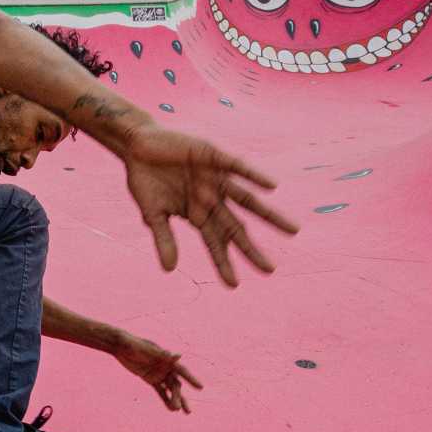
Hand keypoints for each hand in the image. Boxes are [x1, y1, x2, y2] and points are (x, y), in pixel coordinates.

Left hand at [111, 331, 201, 413]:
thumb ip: (161, 354)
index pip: (182, 370)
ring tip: (180, 411)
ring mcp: (159, 373)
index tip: (200, 387)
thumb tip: (178, 355)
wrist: (121, 346)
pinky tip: (171, 409)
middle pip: (175, 384)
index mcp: (167, 358)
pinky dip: (165, 399)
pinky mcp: (150, 379)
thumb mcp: (146, 349)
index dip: (191, 379)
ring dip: (175, 399)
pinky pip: (160, 391)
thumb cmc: (133, 344)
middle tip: (184, 409)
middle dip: (179, 396)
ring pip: (170, 389)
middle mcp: (166, 367)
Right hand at [123, 123, 298, 286]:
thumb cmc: (145, 180)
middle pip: (237, 229)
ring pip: (248, 201)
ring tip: (293, 231)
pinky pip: (239, 168)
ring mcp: (215, 180)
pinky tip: (271, 186)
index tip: (233, 285)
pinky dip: (254, 176)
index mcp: (197, 215)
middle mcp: (212, 200)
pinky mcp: (214, 157)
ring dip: (270, 215)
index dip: (223, 263)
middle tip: (270, 270)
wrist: (137, 146)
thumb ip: (164, 239)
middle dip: (251, 250)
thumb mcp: (152, 213)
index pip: (215, 244)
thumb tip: (170, 270)